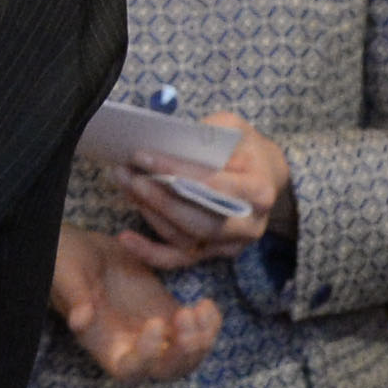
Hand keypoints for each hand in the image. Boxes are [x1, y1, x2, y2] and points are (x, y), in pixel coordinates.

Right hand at [54, 224, 219, 382]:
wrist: (82, 247)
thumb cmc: (66, 262)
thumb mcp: (66, 275)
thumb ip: (74, 298)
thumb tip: (80, 321)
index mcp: (105, 345)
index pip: (130, 370)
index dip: (147, 357)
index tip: (154, 323)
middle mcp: (132, 346)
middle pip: (166, 371)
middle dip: (184, 353)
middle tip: (186, 316)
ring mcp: (155, 332)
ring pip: (187, 356)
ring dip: (201, 339)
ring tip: (201, 309)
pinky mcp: (169, 313)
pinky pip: (197, 331)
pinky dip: (209, 323)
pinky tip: (207, 304)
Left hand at [113, 106, 285, 268]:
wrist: (262, 175)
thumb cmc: (243, 148)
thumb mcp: (234, 128)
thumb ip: (209, 134)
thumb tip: (170, 142)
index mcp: (259, 191)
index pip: (213, 184)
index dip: (176, 171)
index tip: (142, 156)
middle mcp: (249, 225)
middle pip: (199, 219)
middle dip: (159, 198)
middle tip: (130, 176)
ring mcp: (230, 244)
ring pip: (184, 238)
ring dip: (150, 214)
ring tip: (125, 187)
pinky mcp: (211, 254)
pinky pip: (178, 259)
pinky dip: (149, 252)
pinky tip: (125, 239)